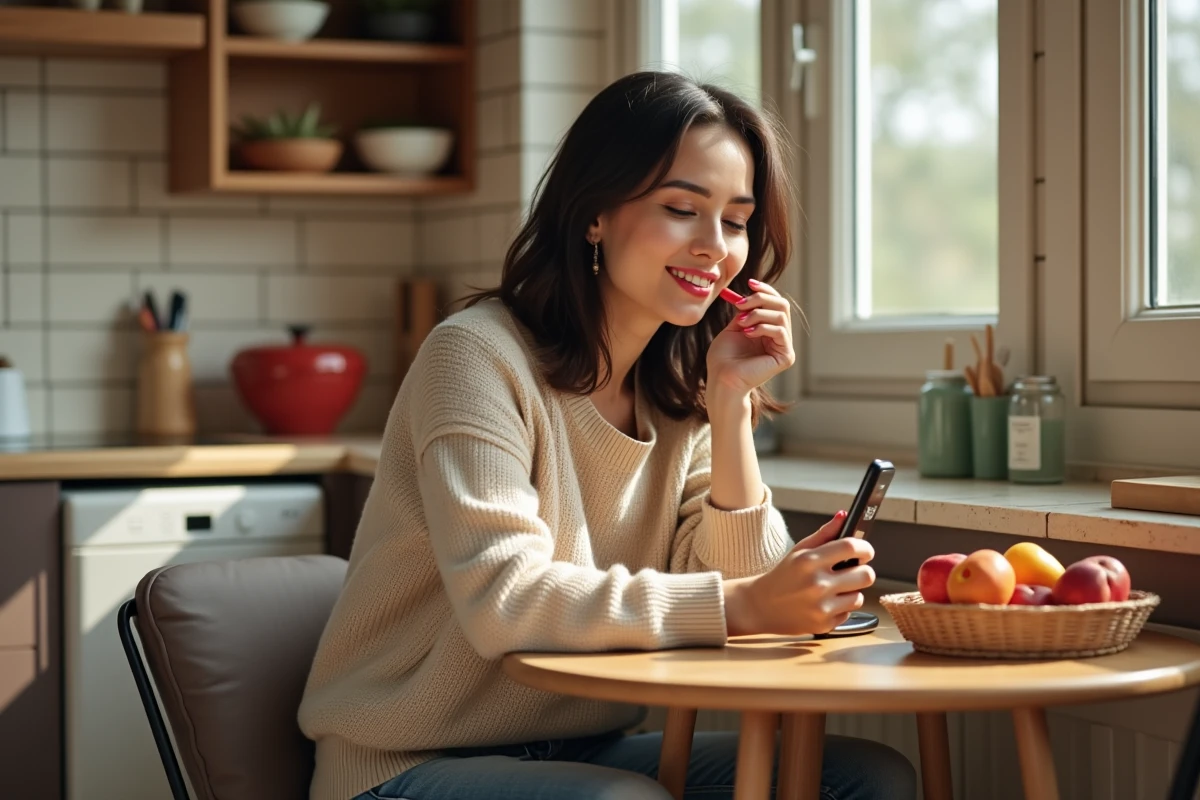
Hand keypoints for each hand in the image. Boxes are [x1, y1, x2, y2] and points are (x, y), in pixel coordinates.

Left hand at [707, 278, 795, 397]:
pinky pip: (781, 331)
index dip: (765, 290)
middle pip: (782, 305)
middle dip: (761, 299)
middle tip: (740, 304)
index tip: (749, 283)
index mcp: (768, 331)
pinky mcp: (786, 356)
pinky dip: (763, 327)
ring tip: (741, 322)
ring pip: (781, 315)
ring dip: (758, 313)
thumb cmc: (723, 358)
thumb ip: (746, 311)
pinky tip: (748, 333)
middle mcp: (779, 338)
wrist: (721, 379)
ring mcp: (784, 347)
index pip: (775, 303)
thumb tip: (751, 291)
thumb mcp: (734, 327)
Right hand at [723, 511, 875, 636]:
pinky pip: (848, 613)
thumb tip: (844, 516)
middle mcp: (817, 584)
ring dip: (851, 592)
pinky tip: (824, 604)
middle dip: (863, 571)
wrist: (760, 606)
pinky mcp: (824, 624)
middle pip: (866, 575)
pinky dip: (840, 608)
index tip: (865, 551)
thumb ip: (824, 534)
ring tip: (834, 590)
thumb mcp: (799, 550)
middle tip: (853, 571)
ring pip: (859, 596)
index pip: (852, 547)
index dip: (865, 548)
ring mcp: (821, 607)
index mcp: (810, 561)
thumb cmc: (782, 576)